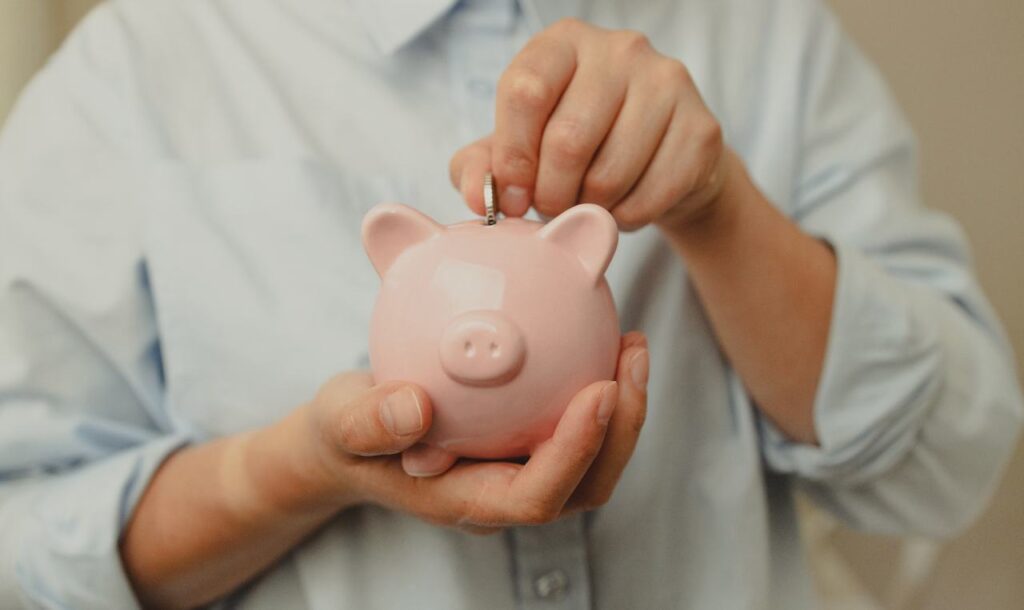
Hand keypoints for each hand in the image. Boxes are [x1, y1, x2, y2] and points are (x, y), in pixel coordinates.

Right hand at [294, 332, 648, 532]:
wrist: (351, 436)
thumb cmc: (345, 435)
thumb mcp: (338, 423)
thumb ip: (367, 422)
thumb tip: (415, 407)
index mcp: (464, 500)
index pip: (535, 495)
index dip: (576, 452)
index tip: (600, 390)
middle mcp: (502, 495)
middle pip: (583, 484)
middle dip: (621, 428)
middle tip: (631, 354)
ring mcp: (517, 473)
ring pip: (590, 460)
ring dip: (622, 408)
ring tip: (630, 342)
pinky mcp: (524, 446)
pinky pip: (572, 425)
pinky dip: (596, 387)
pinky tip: (596, 334)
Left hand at [450, 18, 729, 231]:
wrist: (661, 162)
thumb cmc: (578, 149)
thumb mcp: (519, 151)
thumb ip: (481, 168)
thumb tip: (478, 197)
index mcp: (564, 44)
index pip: (525, 91)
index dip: (512, 156)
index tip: (513, 195)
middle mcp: (620, 49)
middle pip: (567, 140)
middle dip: (551, 194)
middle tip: (552, 208)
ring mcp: (668, 82)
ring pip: (608, 175)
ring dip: (588, 210)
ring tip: (588, 204)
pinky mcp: (702, 128)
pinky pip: (649, 197)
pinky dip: (625, 219)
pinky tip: (623, 206)